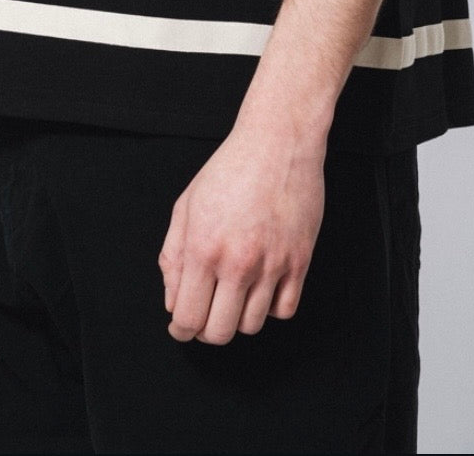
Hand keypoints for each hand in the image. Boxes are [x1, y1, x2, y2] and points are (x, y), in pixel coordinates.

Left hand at [157, 123, 325, 343]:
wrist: (278, 142)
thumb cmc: (230, 168)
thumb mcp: (187, 205)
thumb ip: (173, 256)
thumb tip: (173, 301)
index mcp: (203, 247)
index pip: (188, 317)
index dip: (181, 329)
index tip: (182, 326)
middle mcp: (237, 261)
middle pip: (219, 332)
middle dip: (207, 330)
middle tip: (206, 313)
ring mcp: (272, 264)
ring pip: (251, 326)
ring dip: (238, 318)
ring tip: (234, 294)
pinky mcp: (300, 261)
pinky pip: (284, 311)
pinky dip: (270, 308)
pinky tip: (262, 287)